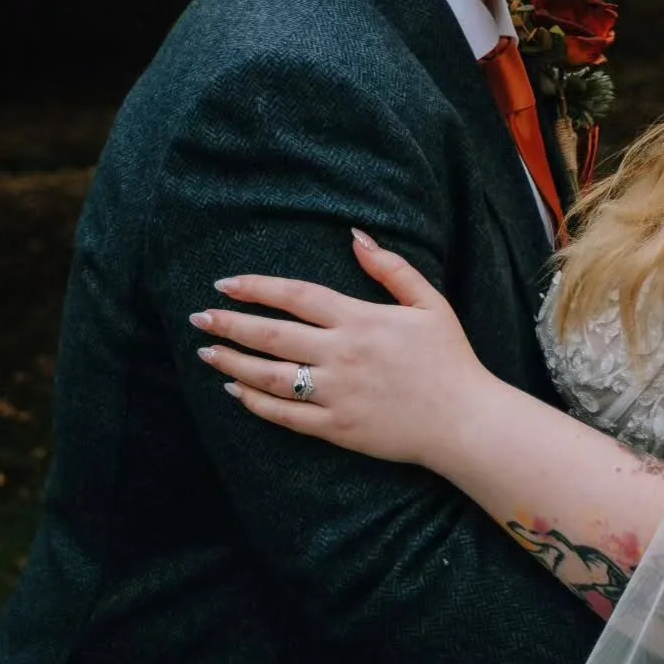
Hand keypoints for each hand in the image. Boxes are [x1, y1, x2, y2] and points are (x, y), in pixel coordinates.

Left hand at [190, 230, 487, 470]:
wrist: (463, 421)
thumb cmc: (449, 358)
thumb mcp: (429, 303)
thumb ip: (391, 268)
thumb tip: (355, 235)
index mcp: (361, 320)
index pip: (296, 296)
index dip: (257, 287)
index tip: (225, 283)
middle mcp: (341, 355)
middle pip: (272, 335)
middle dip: (230, 324)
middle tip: (200, 317)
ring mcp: (335, 394)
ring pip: (270, 377)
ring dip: (233, 363)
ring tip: (207, 352)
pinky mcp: (336, 428)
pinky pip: (285, 415)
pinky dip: (255, 403)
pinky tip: (236, 392)